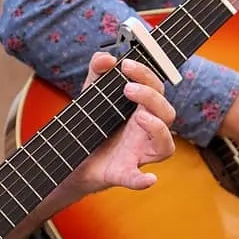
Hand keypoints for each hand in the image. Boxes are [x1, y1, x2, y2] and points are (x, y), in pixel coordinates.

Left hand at [67, 53, 176, 195]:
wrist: (70, 160)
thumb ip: (97, 73)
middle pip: (167, 113)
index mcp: (141, 111)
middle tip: (127, 89)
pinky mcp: (122, 173)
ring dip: (157, 129)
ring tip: (139, 117)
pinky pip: (138, 179)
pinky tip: (148, 179)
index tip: (126, 65)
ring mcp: (136, 154)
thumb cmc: (91, 126)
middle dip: (151, 98)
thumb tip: (105, 58)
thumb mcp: (91, 95)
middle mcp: (145, 132)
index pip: (157, 89)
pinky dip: (143, 180)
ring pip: (165, 145)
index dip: (147, 75)